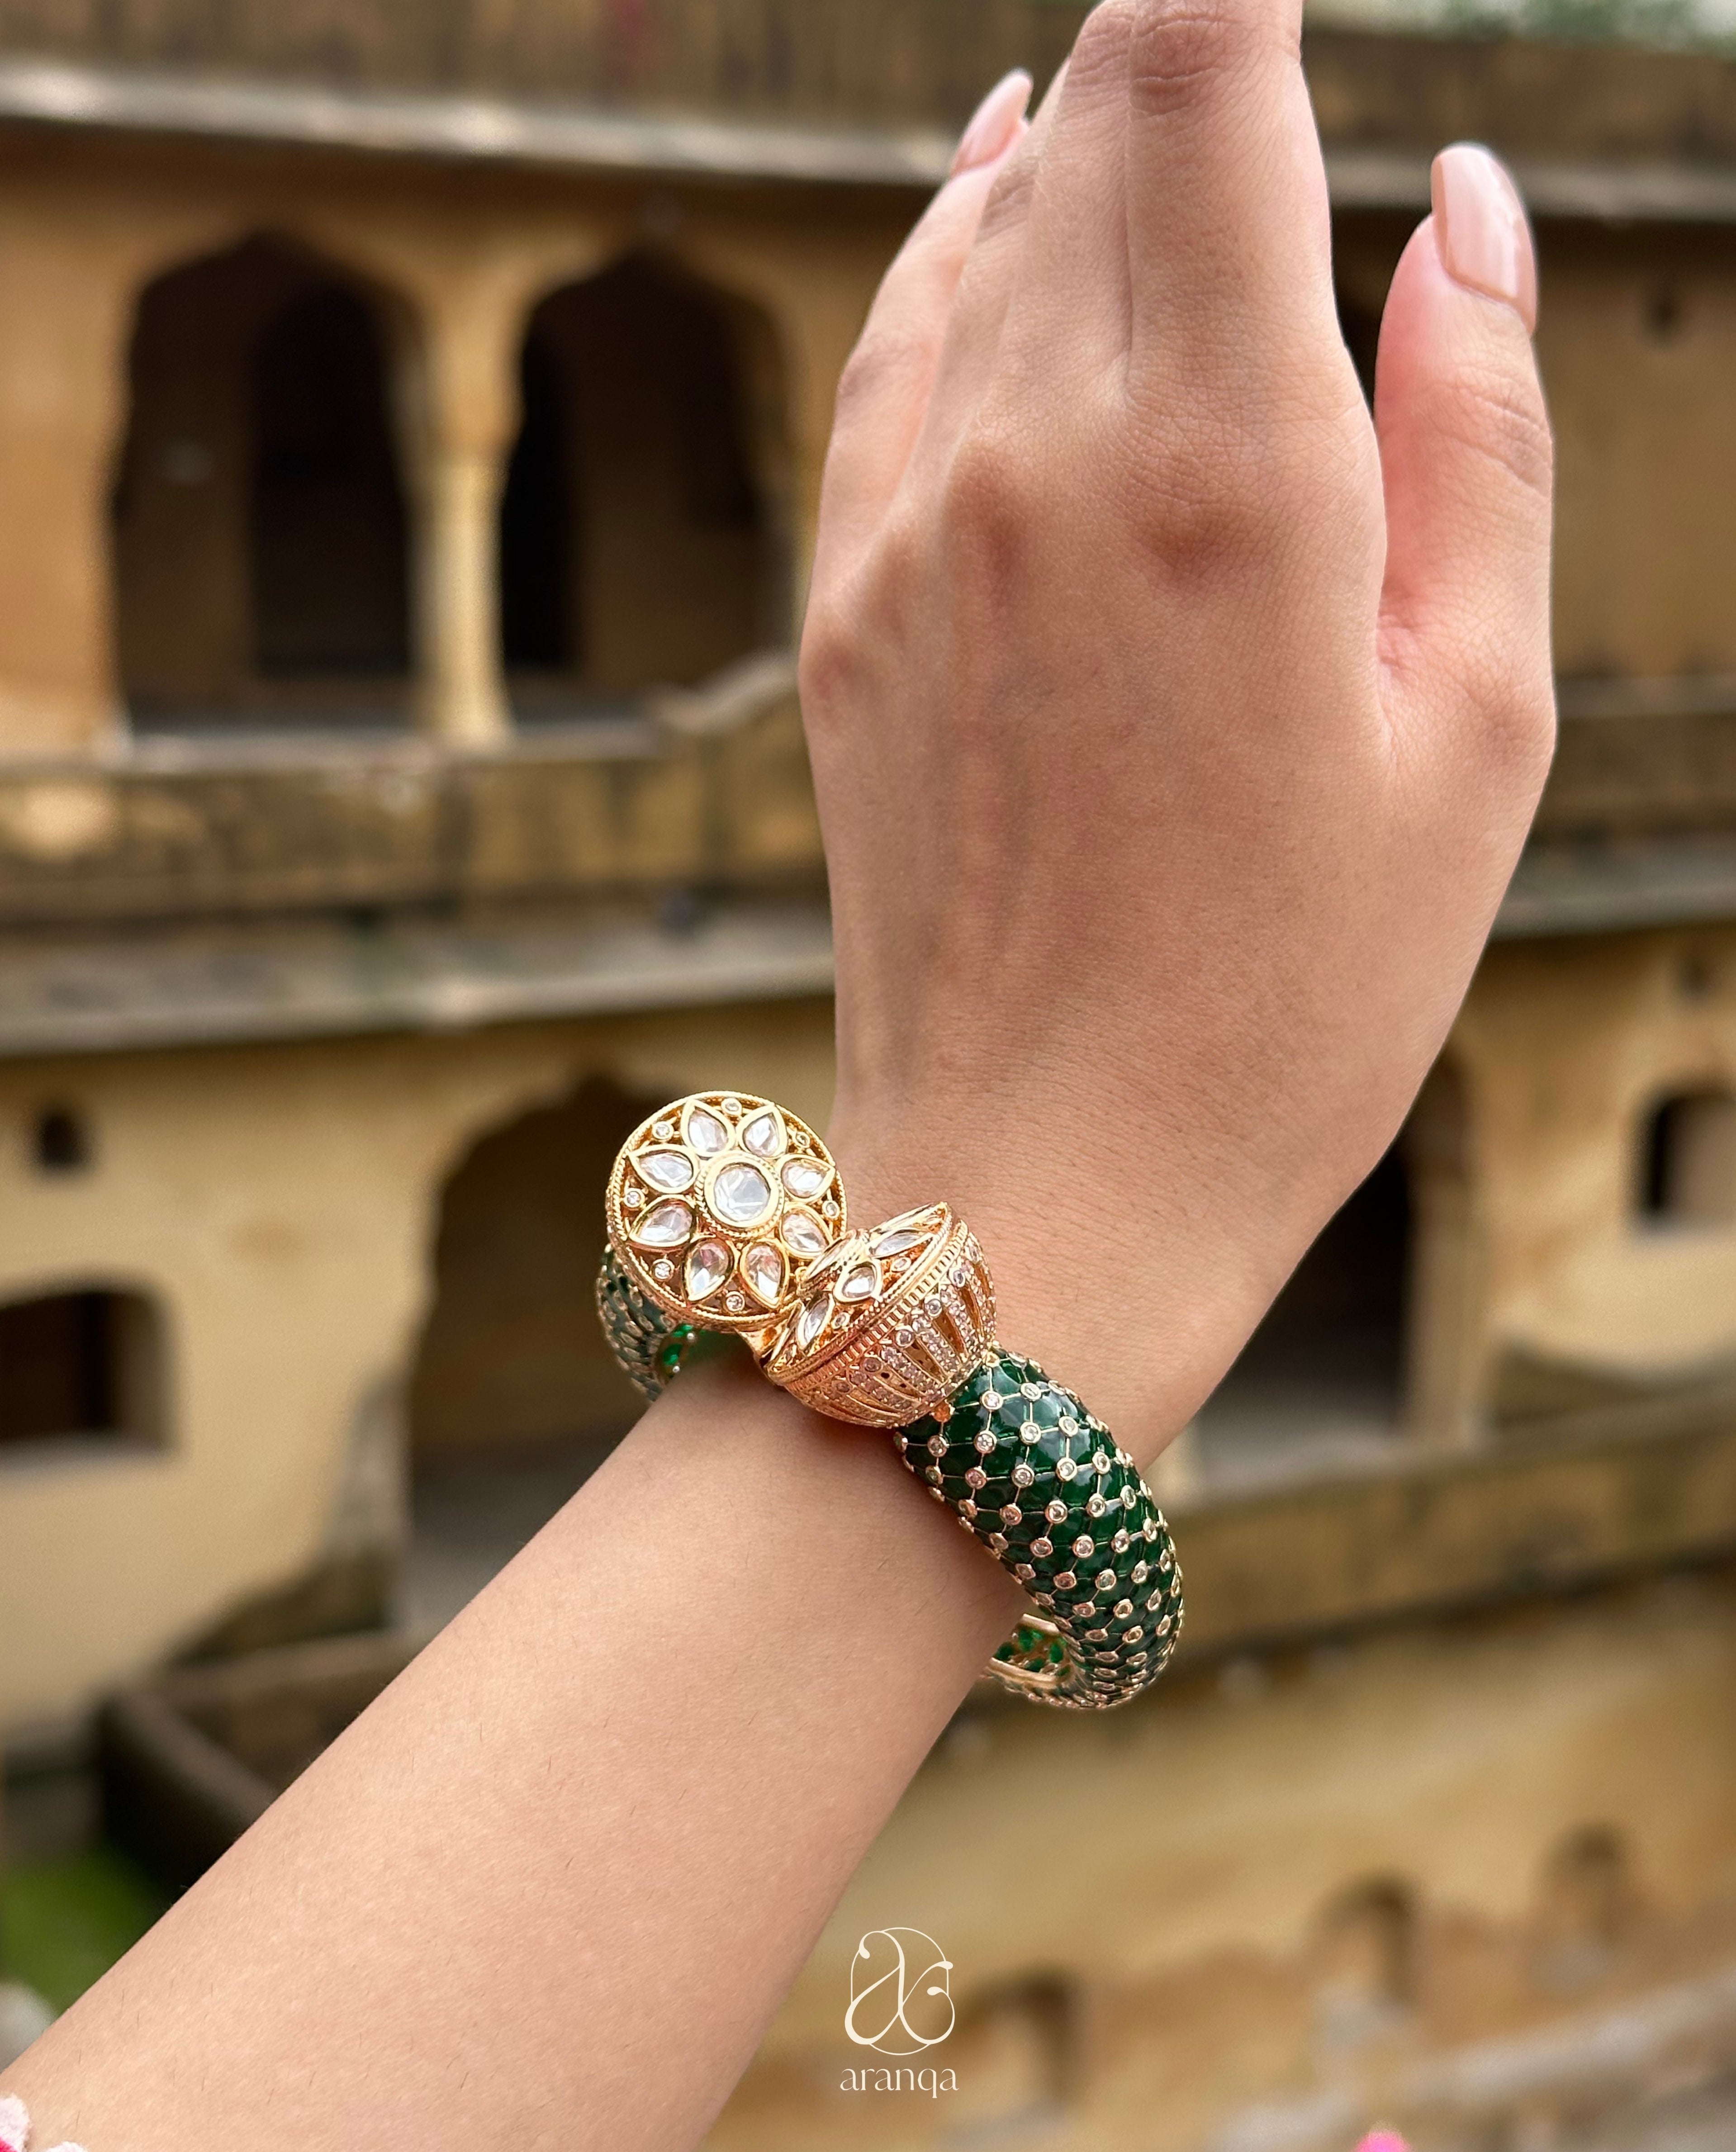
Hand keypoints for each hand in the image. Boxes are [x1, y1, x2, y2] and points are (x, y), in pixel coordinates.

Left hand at [803, 29, 1552, 1454]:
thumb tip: (1457, 205)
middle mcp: (1038, 457)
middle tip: (1247, 30)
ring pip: (980, 225)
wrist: (1044, 1189)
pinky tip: (996, 190)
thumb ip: (1483, 430)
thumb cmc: (1296, 997)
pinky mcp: (844, 609)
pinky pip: (886, 352)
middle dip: (1181, 38)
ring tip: (1151, 84)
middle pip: (1094, 119)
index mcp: (1229, 466)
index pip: (1202, 67)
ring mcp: (913, 530)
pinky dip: (946, 244)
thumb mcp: (1477, 727)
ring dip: (1075, 132)